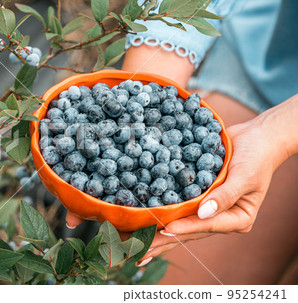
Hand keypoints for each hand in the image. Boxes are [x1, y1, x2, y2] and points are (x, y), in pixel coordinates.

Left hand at [66, 95, 297, 266]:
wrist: (256, 138)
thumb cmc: (257, 156)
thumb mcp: (245, 176)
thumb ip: (225, 196)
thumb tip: (203, 213)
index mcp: (236, 219)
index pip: (205, 226)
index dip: (184, 228)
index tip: (165, 229)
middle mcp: (219, 218)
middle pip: (187, 232)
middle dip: (161, 242)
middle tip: (137, 251)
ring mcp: (207, 211)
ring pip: (178, 225)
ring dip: (156, 234)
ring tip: (133, 244)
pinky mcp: (197, 198)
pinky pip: (177, 208)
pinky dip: (160, 215)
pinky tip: (142, 222)